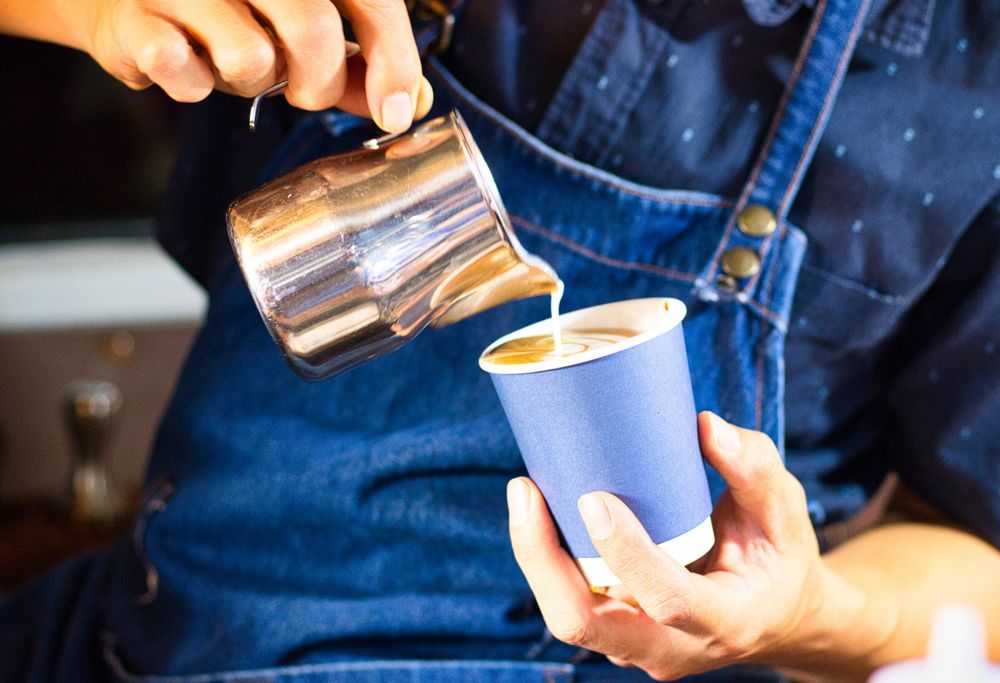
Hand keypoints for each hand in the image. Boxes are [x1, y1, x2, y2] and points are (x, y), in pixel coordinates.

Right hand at [78, 0, 432, 131]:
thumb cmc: (229, 16)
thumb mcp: (300, 31)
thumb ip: (356, 64)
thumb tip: (408, 103)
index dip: (393, 60)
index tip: (394, 113)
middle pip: (313, 30)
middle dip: (318, 84)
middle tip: (302, 91)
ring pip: (249, 58)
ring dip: (248, 84)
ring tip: (229, 62)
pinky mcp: (134, 14)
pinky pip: (181, 70)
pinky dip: (192, 86)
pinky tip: (184, 66)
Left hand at [506, 412, 843, 679]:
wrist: (776, 617)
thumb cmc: (776, 559)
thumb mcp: (785, 513)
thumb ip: (754, 469)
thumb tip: (704, 425)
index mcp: (724, 622)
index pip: (666, 599)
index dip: (626, 554)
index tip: (594, 498)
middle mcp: (671, 648)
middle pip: (586, 625)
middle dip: (543, 561)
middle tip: (525, 489)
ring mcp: (636, 647)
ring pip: (568, 616)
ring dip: (537, 557)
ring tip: (525, 491)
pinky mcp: (616, 631)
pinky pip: (570, 602)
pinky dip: (548, 559)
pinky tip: (539, 509)